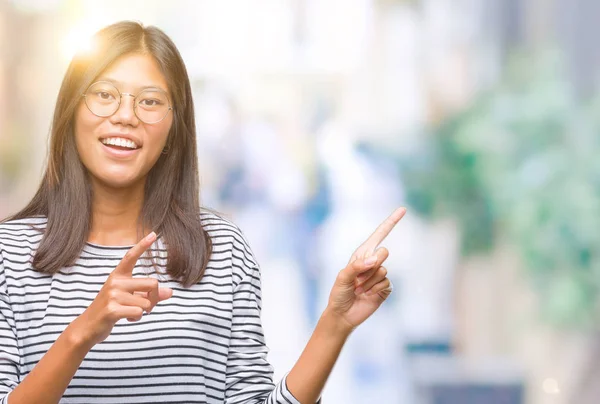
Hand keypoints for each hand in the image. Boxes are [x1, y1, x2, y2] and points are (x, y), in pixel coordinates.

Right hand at [70, 232, 172, 346]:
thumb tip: (170, 292)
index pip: (131, 257)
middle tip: (146, 306)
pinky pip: (139, 312)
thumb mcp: (129, 298)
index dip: (143, 245)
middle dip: (154, 298)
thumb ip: (149, 294)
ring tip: (130, 312)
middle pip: (153, 283)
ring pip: (147, 302)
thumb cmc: (112, 309)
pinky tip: (127, 318)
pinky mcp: (112, 310)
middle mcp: (115, 282)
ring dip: (143, 311)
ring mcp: (112, 295)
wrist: (88, 327)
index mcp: (118, 276)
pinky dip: (137, 317)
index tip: (153, 234)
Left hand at [326, 207, 405, 330]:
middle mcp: (373, 262)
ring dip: (368, 281)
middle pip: (384, 252)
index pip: (379, 234)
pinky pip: (386, 283)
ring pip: (383, 270)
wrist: (343, 314)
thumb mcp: (342, 277)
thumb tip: (376, 260)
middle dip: (371, 264)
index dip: (391, 222)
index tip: (403, 209)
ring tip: (358, 289)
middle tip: (358, 277)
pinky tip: (366, 295)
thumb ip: (357, 266)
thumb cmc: (339, 293)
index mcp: (362, 254)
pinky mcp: (385, 288)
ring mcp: (380, 275)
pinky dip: (374, 289)